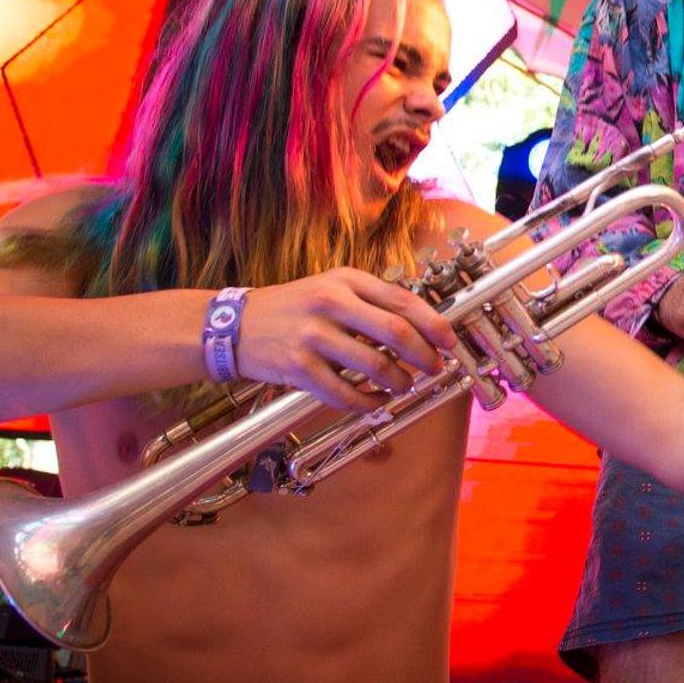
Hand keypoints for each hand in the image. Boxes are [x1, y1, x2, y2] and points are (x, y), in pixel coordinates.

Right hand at [235, 268, 458, 411]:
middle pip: (395, 332)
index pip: (402, 301)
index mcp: (345, 281)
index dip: (433, 323)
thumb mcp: (330, 288)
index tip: (449, 340)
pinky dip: (367, 401)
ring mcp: (313, 336)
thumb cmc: (293, 308)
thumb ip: (370, 301)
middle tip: (434, 367)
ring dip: (398, 381)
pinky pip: (344, 393)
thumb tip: (420, 325)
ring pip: (374, 365)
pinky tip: (376, 400)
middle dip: (424, 355)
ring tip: (404, 385)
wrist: (233, 326)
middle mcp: (330, 304)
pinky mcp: (298, 368)